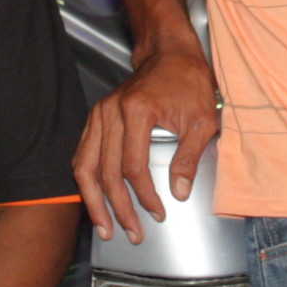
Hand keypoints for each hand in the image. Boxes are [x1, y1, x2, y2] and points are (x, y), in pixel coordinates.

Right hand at [75, 46, 218, 243]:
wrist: (170, 53)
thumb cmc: (189, 82)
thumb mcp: (202, 119)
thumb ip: (189, 158)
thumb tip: (179, 193)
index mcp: (137, 112)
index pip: (134, 167)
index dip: (145, 196)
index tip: (159, 214)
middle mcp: (111, 112)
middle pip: (106, 172)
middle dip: (118, 208)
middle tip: (132, 233)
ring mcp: (99, 114)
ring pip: (85, 166)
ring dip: (93, 200)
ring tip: (104, 227)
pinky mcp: (96, 116)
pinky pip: (83, 154)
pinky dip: (87, 180)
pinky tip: (94, 198)